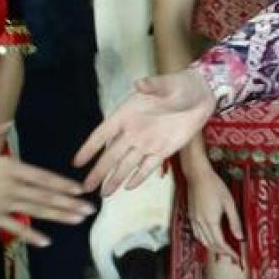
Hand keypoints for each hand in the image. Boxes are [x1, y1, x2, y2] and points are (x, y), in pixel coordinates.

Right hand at [0, 124, 89, 245]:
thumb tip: (8, 122)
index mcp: (7, 167)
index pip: (42, 176)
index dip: (62, 184)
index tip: (79, 189)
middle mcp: (9, 186)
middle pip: (44, 195)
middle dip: (69, 203)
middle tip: (90, 209)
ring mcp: (1, 204)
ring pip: (35, 211)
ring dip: (58, 217)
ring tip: (78, 221)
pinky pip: (14, 228)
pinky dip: (30, 235)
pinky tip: (46, 241)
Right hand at [75, 69, 216, 191]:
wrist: (201, 96)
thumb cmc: (181, 86)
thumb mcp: (167, 84)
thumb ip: (153, 86)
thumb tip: (140, 84)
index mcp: (127, 114)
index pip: (103, 134)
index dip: (89, 148)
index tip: (77, 163)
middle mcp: (133, 131)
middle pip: (111, 155)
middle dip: (99, 171)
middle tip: (86, 187)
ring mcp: (147, 143)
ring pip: (127, 165)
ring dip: (115, 179)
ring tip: (103, 194)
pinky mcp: (163, 151)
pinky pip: (148, 167)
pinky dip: (139, 177)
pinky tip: (128, 188)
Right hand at [182, 161, 241, 265]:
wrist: (198, 175)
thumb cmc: (214, 185)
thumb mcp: (229, 202)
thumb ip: (234, 221)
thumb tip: (240, 237)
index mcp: (210, 220)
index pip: (220, 243)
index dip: (230, 252)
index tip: (237, 257)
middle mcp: (200, 223)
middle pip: (211, 245)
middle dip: (222, 252)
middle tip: (233, 255)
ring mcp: (194, 220)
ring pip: (203, 241)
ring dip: (213, 248)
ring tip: (223, 249)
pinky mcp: (191, 216)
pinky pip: (197, 234)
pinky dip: (205, 240)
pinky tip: (211, 239)